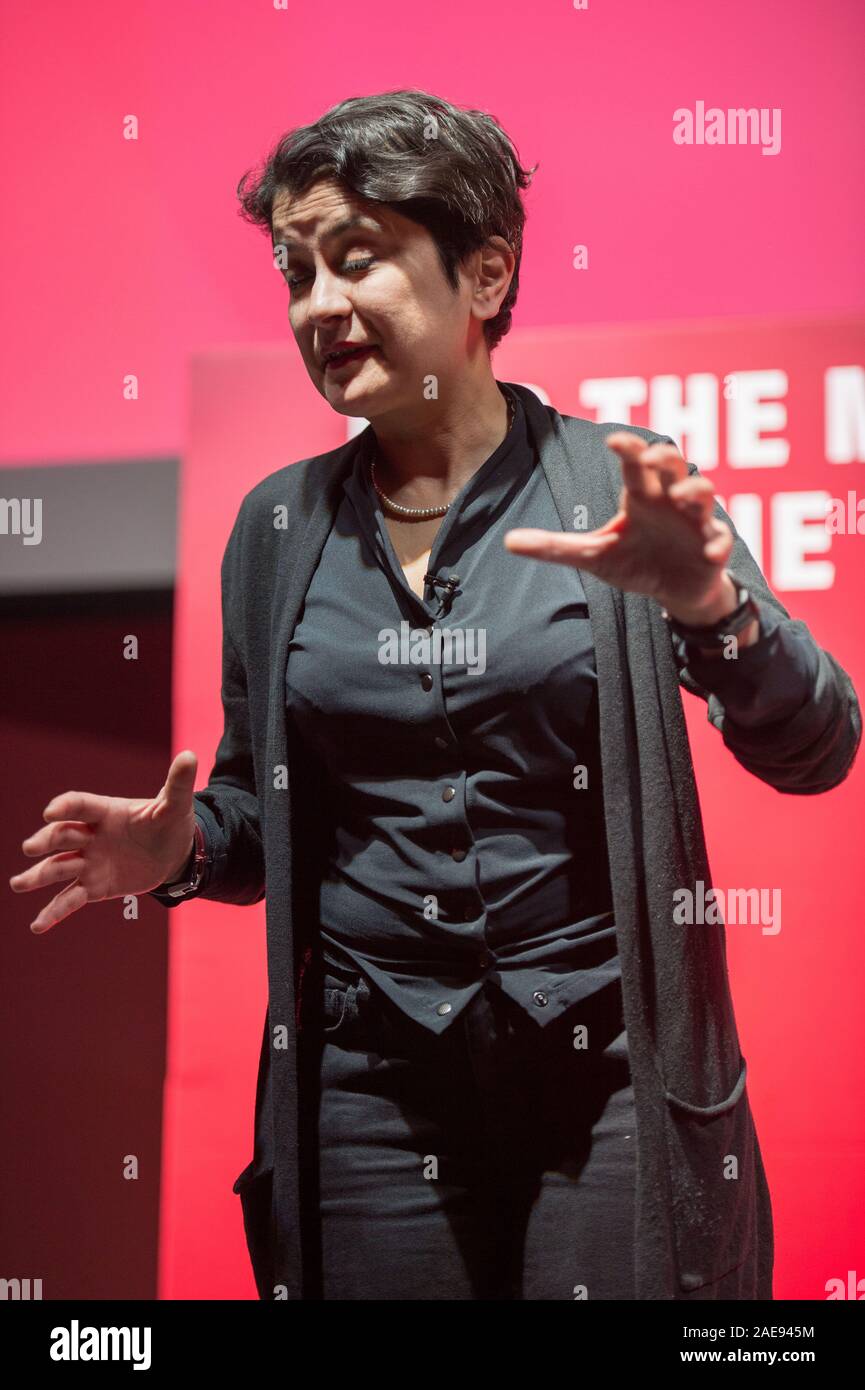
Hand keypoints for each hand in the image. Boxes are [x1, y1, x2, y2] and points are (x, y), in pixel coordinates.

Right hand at [9, 750, 198, 933]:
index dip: (65, 807)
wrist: (172, 854)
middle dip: (46, 840)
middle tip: (31, 848)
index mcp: (106, 812)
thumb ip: (177, 784)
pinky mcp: (93, 887)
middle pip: (62, 835)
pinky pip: (69, 900)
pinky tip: (37, 926)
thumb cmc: (169, 824)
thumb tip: (190, 755)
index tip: (50, 812)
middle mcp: (90, 836)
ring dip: (38, 876)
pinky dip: (53, 913)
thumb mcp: (176, 806)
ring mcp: (89, 862)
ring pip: (58, 868)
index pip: (81, 806)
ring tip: (18, 884)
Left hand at [504, 432, 737, 623]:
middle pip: (675, 467)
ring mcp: (695, 523)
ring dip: (696, 492)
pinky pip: (720, 541)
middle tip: (652, 458)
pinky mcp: (712, 549)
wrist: (674, 591)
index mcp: (641, 496)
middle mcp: (670, 501)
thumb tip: (507, 542)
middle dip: (666, 458)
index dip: (629, 448)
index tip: (613, 439)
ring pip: (704, 494)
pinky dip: (717, 544)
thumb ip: (554, 547)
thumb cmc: (635, 562)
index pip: (635, 464)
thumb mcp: (593, 555)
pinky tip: (710, 550)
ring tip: (682, 498)